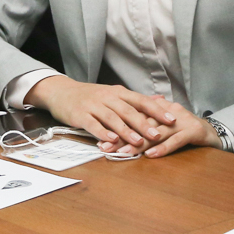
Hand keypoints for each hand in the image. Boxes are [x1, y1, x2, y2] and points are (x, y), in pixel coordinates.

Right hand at [27, 76, 173, 150]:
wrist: (61, 91)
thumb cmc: (91, 96)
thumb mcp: (114, 94)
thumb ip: (136, 100)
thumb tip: (161, 100)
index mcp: (118, 92)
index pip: (141, 100)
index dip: (157, 110)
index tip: (172, 120)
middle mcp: (108, 96)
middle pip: (128, 110)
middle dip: (144, 123)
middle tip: (157, 135)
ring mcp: (93, 105)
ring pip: (112, 118)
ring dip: (125, 130)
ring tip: (137, 142)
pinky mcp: (80, 114)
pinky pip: (93, 124)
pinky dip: (102, 132)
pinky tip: (111, 141)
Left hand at [98, 97, 221, 158]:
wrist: (213, 132)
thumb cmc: (185, 129)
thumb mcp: (164, 123)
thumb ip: (147, 120)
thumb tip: (125, 119)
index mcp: (160, 109)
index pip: (135, 118)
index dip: (118, 129)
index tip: (101, 140)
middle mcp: (169, 112)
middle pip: (142, 125)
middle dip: (123, 137)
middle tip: (106, 148)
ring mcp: (182, 121)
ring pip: (157, 133)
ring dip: (139, 144)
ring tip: (123, 154)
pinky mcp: (194, 131)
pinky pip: (176, 140)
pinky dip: (163, 148)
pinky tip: (150, 155)